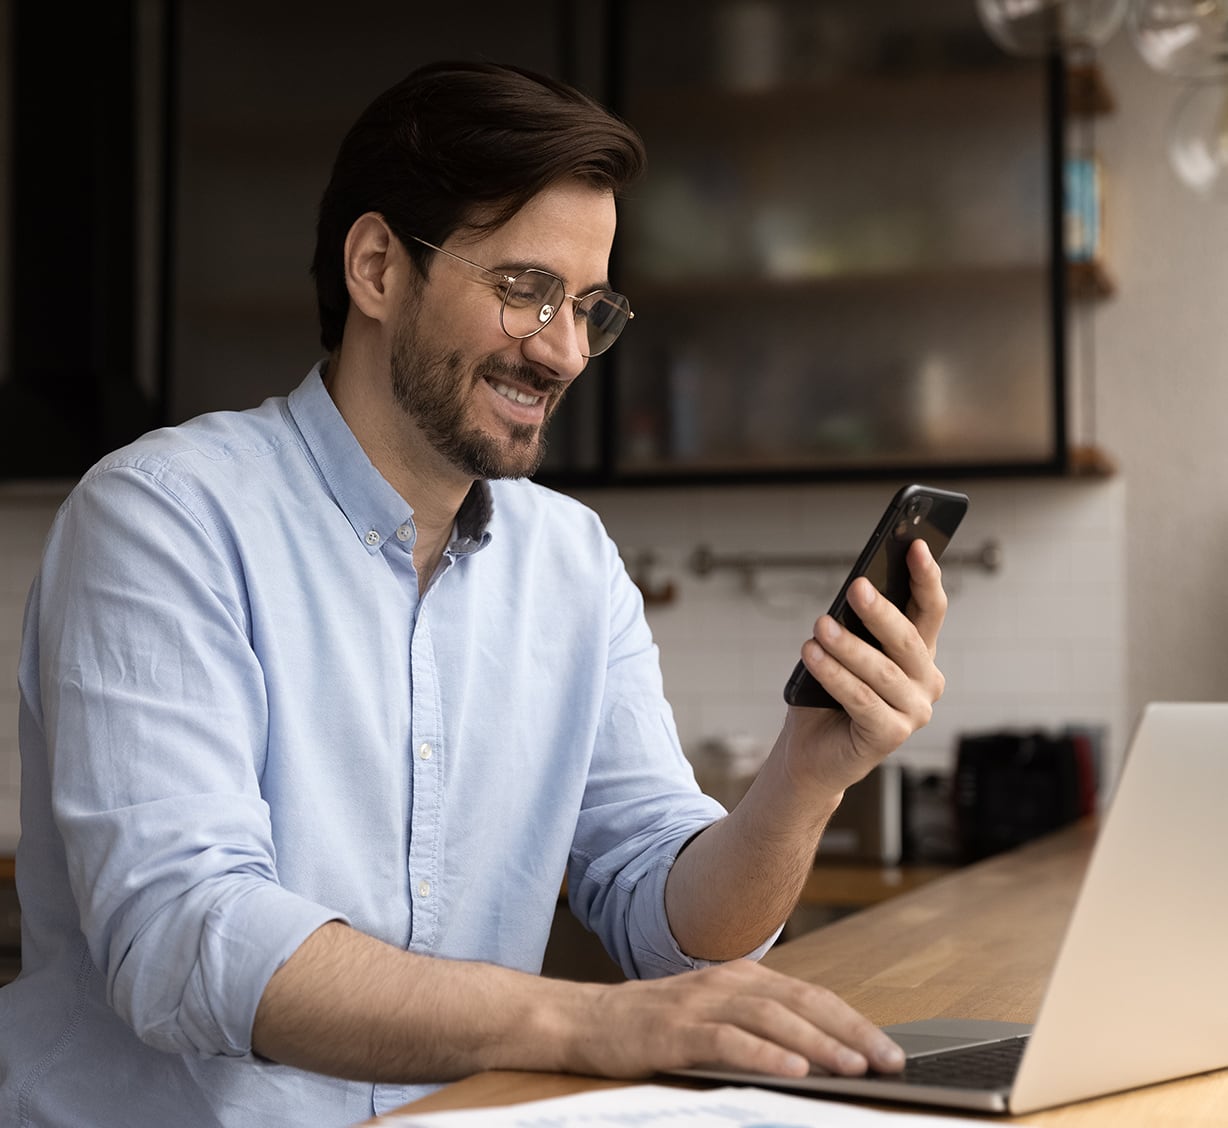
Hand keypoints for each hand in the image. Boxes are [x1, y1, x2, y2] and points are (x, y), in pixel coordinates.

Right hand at [570, 960, 903, 1079]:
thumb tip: (824, 1055)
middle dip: (851, 1032)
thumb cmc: (656, 1025)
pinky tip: (793, 1072)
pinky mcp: (676, 1030)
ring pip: (772, 1018)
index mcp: (742, 977)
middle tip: (889, 1060)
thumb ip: (760, 1026)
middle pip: (802, 1002)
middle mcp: (727, 982)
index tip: (890, 1050)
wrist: (587, 1020)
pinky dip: (765, 1055)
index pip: (811, 996)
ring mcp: (701, 1003)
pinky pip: (729, 1040)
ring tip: (853, 1068)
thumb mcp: (714, 1017)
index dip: (853, 1021)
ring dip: (817, 1044)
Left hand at [786, 538, 947, 795]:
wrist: (812, 751)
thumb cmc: (827, 695)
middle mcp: (925, 682)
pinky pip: (861, 699)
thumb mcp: (843, 651)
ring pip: (881, 671)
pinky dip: (835, 676)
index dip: (926, 577)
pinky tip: (812, 655)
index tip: (916, 544)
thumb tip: (854, 591)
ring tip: (820, 626)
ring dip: (848, 646)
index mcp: (919, 655)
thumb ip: (855, 625)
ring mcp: (914, 712)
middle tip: (856, 587)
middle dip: (880, 611)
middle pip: (907, 639)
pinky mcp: (891, 735)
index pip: (931, 609)